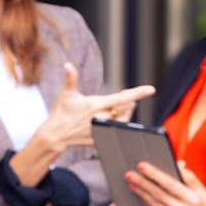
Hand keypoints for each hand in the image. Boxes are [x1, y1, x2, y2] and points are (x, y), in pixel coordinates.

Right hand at [36, 63, 155, 148]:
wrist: (54, 135)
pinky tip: (113, 122)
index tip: (151, 89)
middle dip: (128, 103)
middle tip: (126, 98)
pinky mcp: (100, 140)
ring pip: (123, 121)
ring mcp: (101, 130)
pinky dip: (118, 126)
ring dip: (125, 114)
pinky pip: (116, 133)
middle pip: (125, 110)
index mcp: (95, 105)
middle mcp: (100, 118)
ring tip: (121, 109)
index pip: (121, 98)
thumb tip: (68, 65)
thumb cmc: (60, 113)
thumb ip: (70, 79)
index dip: (137, 93)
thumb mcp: (65, 94)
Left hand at [126, 161, 205, 205]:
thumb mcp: (205, 192)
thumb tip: (177, 164)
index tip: (141, 166)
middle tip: (129, 175)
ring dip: (142, 195)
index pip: (170, 184)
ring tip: (132, 185)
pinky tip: (141, 199)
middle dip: (142, 184)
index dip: (154, 174)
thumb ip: (190, 178)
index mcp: (194, 200)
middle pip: (159, 195)